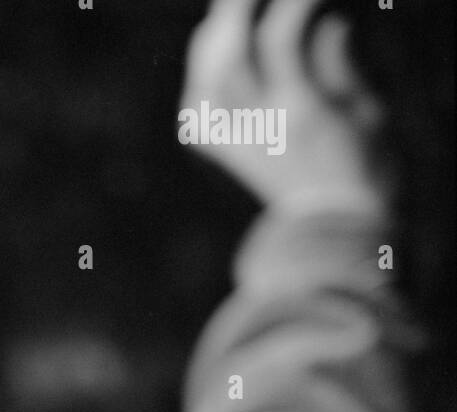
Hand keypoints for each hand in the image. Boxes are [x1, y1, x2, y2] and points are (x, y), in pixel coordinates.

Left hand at [179, 0, 389, 214]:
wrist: (333, 236)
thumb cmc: (362, 170)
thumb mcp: (364, 113)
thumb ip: (340, 67)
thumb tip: (327, 23)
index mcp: (299, 112)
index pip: (278, 39)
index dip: (288, 2)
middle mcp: (260, 127)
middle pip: (228, 59)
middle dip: (233, 12)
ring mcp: (239, 144)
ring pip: (205, 85)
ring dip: (211, 43)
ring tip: (226, 15)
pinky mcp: (229, 157)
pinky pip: (198, 115)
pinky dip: (199, 82)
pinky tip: (212, 59)